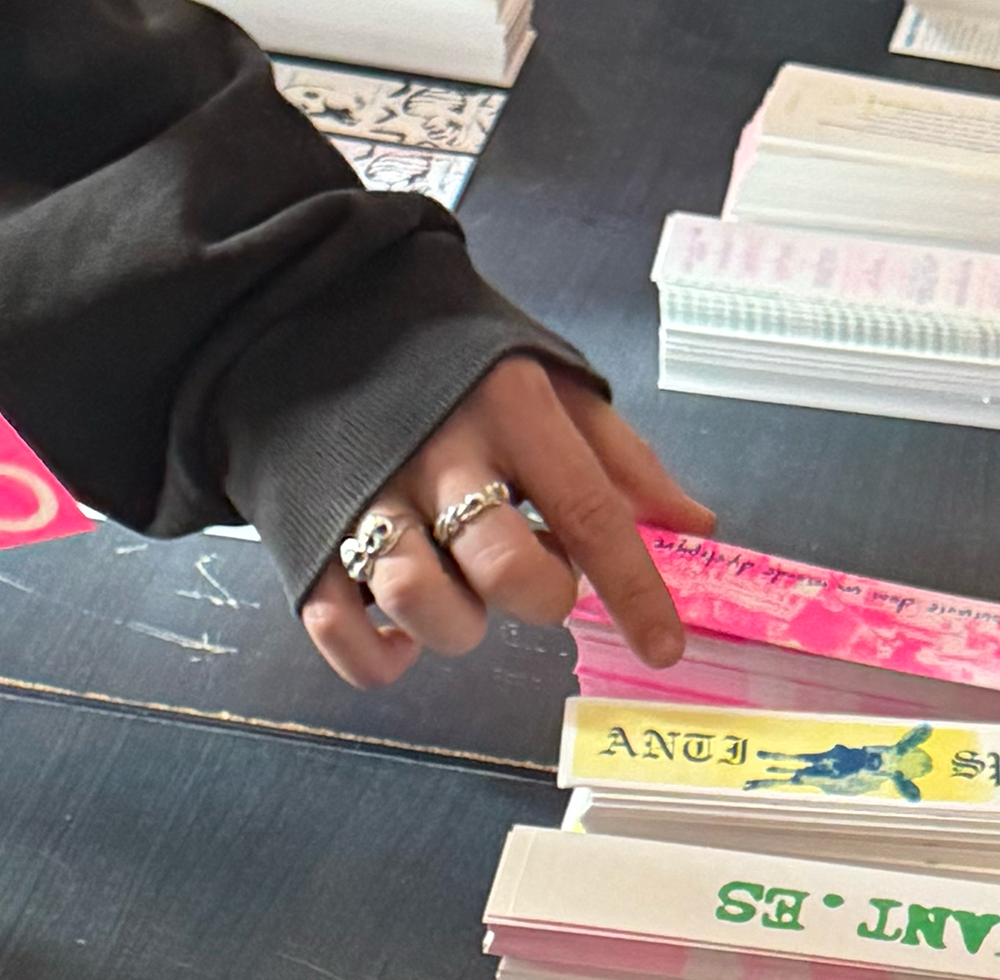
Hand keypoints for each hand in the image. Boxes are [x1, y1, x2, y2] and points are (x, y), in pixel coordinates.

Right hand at [300, 356, 714, 688]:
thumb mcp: (548, 378)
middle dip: (537, 597)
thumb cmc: (453, 362)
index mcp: (511, 408)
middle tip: (529, 575)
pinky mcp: (306, 533)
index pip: (591, 514)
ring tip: (457, 591)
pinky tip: (402, 636)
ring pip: (419, 599)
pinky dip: (377, 655)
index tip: (664, 648)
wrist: (308, 303)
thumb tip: (693, 525)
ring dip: (454, 626)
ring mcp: (364, 494)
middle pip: (504, 568)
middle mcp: (437, 452)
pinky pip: (339, 627)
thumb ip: (621, 458)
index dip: (634, 591)